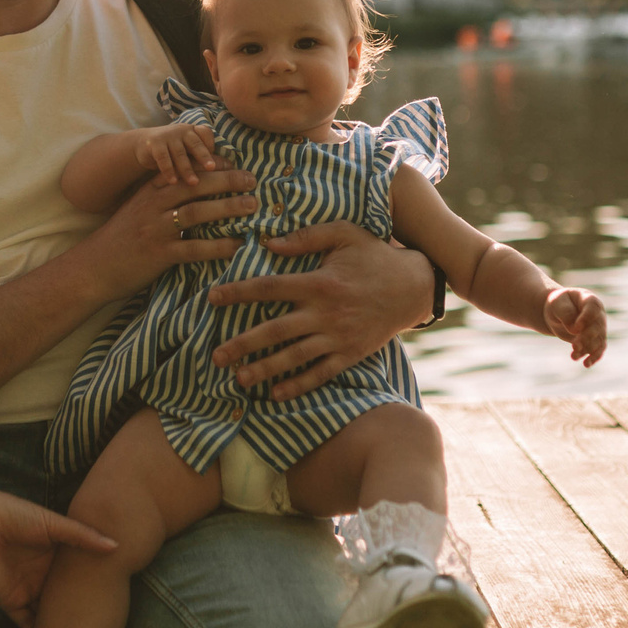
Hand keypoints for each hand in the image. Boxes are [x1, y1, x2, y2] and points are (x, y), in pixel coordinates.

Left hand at [0, 483, 118, 627]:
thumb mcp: (54, 525)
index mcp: (56, 559)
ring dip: (60, 626)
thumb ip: (83, 536)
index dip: (94, 589)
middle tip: (103, 627)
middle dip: (79, 612)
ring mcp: (29, 591)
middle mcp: (45, 577)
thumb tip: (115, 546)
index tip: (116, 600)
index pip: (78, 579)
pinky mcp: (12, 603)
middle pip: (65, 600)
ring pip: (48, 615)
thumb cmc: (17, 516)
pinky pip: (27, 623)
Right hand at [77, 166, 256, 294]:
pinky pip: (195, 248)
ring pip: (199, 212)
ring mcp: (157, 229)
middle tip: (252, 181)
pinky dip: (219, 246)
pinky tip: (237, 245)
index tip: (236, 164)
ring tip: (251, 206)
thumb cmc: (121, 237)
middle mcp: (154, 206)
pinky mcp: (160, 254)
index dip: (213, 166)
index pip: (187, 171)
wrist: (94, 266)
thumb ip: (162, 197)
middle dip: (228, 180)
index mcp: (151, 191)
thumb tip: (194, 189)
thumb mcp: (138, 208)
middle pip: (197, 186)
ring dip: (229, 208)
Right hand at [133, 123, 220, 186]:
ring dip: (187, 168)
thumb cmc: (174, 152)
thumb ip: (202, 158)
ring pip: (180, 153)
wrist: (145, 145)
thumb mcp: (188, 151)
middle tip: (212, 168)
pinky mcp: (154, 143)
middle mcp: (182, 131)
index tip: (218, 163)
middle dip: (204, 156)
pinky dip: (168, 170)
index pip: (206, 134)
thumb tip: (228, 173)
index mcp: (194, 131)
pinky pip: (163, 157)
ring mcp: (168, 135)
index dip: (212, 146)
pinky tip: (173, 182)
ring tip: (194, 183)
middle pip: (195, 143)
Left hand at [206, 222, 430, 400]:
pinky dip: (298, 385)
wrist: (415, 286)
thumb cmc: (375, 255)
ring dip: (264, 369)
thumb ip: (306, 237)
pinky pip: (321, 374)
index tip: (212, 297)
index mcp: (320, 281)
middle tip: (215, 357)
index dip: (238, 292)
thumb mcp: (345, 234)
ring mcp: (338, 337)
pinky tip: (275, 394)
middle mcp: (326, 313)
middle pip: (276, 330)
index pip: (270, 287)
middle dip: (243, 344)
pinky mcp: (351, 354)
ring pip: (294, 357)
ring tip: (238, 379)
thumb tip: (269, 243)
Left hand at [544, 285, 607, 366]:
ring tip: (573, 356)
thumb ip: (565, 313)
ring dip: (587, 349)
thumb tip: (574, 330)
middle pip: (597, 327)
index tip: (575, 328)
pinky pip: (599, 349)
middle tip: (574, 346)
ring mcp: (599, 328)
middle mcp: (598, 314)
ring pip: (598, 340)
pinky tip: (586, 364)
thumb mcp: (557, 304)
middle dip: (586, 338)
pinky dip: (594, 357)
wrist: (558, 313)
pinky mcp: (595, 340)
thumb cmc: (558, 304)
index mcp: (590, 300)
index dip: (586, 318)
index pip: (593, 308)